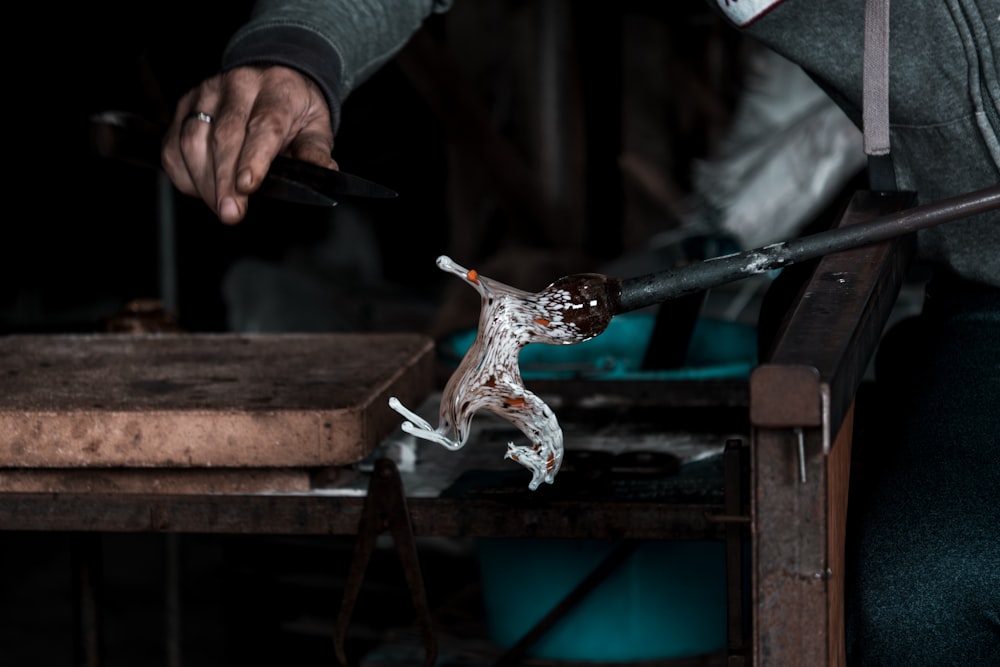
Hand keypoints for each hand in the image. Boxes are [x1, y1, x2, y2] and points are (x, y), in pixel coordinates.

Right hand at [162, 65, 336, 223]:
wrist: (273, 75)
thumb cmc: (294, 108)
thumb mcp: (317, 126)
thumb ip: (316, 151)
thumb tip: (322, 172)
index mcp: (277, 90)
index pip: (263, 125)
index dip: (254, 158)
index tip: (248, 187)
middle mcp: (238, 86)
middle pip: (224, 136)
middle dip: (225, 181)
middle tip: (231, 213)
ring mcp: (206, 93)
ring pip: (193, 140)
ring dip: (204, 182)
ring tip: (222, 207)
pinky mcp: (184, 106)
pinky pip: (173, 146)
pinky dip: (184, 175)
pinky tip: (203, 190)